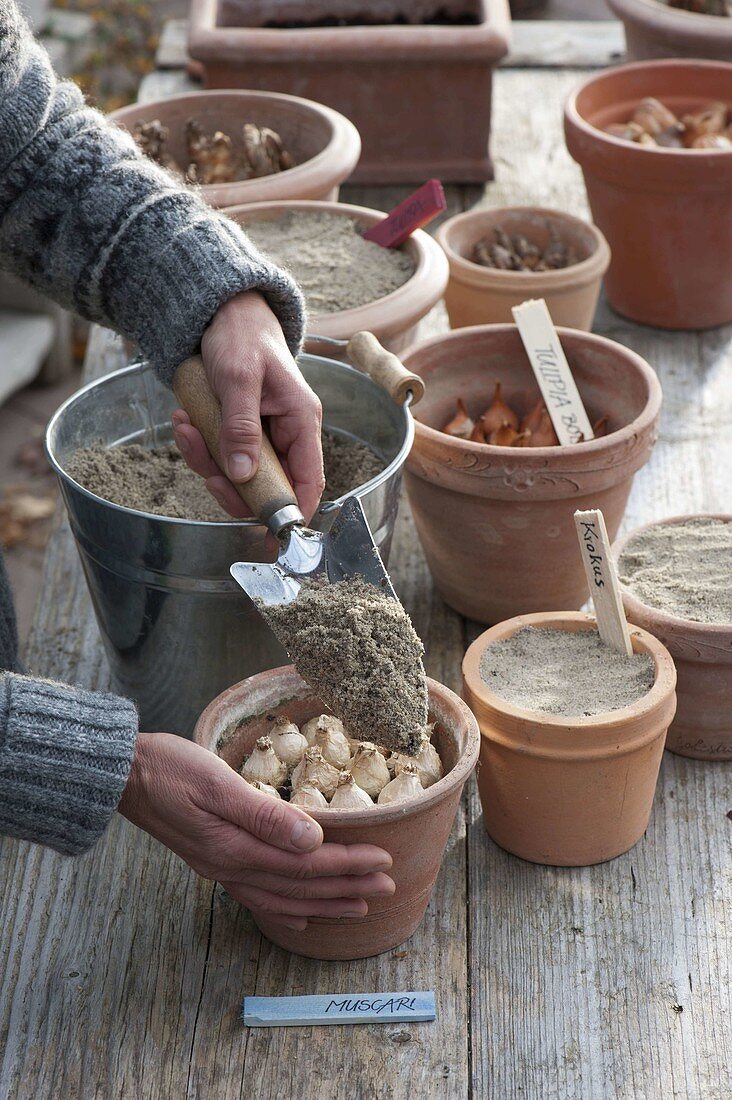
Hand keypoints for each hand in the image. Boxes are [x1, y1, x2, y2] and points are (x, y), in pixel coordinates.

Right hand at [119, 733, 394, 932]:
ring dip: (324, 903)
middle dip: (347, 887)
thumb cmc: (167, 768)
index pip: (306, 864)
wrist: (120, 775)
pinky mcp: (213, 861)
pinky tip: (301, 916)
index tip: (384, 859)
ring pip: (284, 898)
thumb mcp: (216, 782)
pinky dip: (285, 909)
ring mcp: (220, 869)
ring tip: (359, 905)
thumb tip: (312, 837)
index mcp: (236, 847)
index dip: (348, 863)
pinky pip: (257, 897)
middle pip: (301, 886)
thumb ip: (264, 813)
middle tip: (388, 886)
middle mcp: (231, 867)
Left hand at [171, 290, 324, 522]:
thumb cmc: (242, 337)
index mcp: (302, 421)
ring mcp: (262, 435)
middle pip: (267, 486)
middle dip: (231, 484)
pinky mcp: (240, 432)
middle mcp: (287, 434)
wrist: (223, 313)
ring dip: (207, 461)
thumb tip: (243, 475)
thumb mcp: (239, 379)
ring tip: (186, 428)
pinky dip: (199, 445)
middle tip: (206, 469)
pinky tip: (185, 420)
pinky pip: (221, 456)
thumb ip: (242, 427)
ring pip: (238, 475)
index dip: (291, 511)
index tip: (268, 532)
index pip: (308, 482)